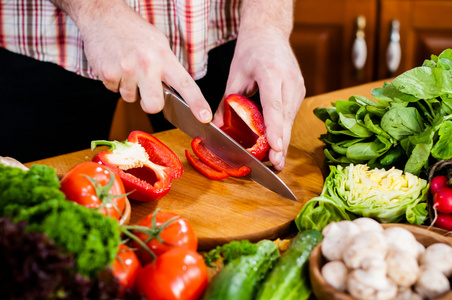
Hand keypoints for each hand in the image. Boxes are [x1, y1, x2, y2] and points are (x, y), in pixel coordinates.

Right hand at [54, 0, 211, 122]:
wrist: (102, 15)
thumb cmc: (133, 30)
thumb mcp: (159, 44)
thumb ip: (167, 67)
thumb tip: (176, 90)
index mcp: (164, 57)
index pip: (186, 84)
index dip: (197, 103)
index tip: (205, 117)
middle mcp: (147, 64)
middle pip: (154, 105)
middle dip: (150, 104)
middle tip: (146, 92)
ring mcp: (126, 70)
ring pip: (130, 98)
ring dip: (129, 88)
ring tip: (126, 66)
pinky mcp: (107, 73)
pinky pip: (114, 90)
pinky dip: (114, 82)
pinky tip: (115, 64)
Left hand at [214, 27, 304, 169]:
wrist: (269, 32)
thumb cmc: (250, 50)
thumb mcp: (234, 74)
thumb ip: (227, 101)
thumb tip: (215, 125)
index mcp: (271, 72)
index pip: (274, 106)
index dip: (274, 129)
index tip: (275, 147)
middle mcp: (289, 80)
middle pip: (286, 118)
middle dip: (282, 144)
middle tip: (277, 165)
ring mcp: (298, 86)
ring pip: (290, 119)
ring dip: (283, 139)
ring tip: (276, 160)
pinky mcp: (300, 91)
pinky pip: (290, 114)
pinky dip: (283, 129)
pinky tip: (277, 143)